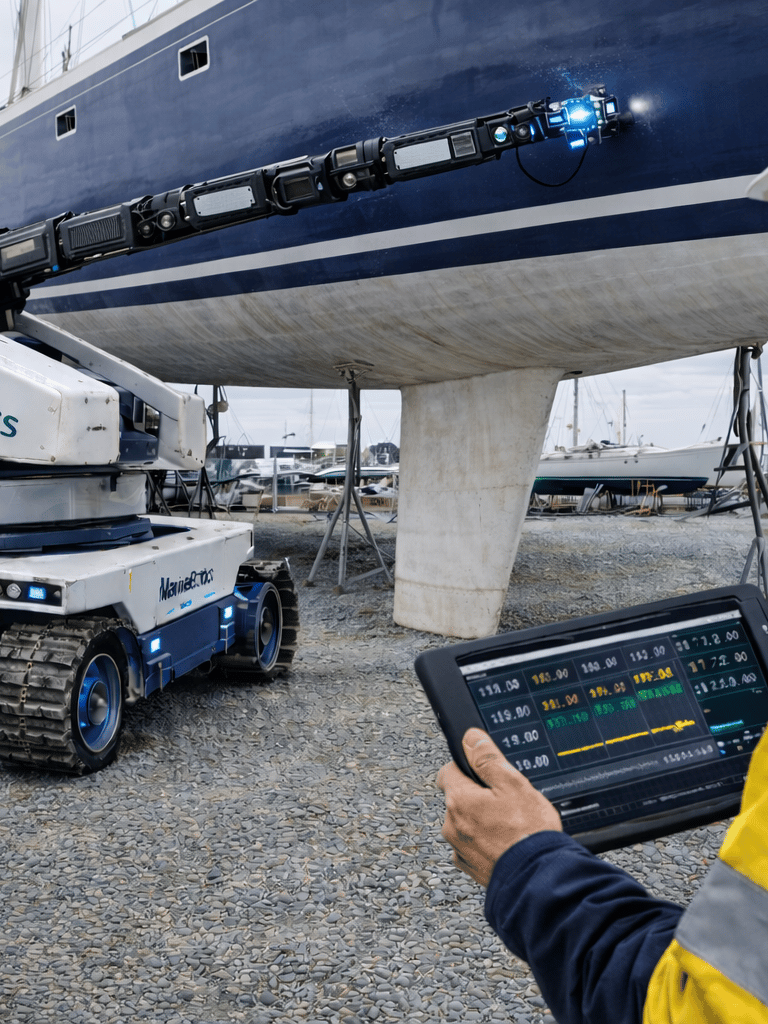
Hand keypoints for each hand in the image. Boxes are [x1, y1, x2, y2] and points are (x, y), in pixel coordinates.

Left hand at [436, 728, 561, 886]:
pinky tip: (507, 843)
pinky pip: (473, 845)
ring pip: (466, 822)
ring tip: (510, 825)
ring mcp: (460, 848)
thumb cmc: (528, 833)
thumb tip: (471, 738)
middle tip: (506, 801)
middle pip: (458, 798)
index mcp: (459, 800)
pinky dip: (486, 842)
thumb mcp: (513, 783)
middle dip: (477, 796)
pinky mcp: (470, 867)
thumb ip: (487, 758)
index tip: (483, 772)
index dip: (467, 768)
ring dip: (481, 820)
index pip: (448, 771)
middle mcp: (452, 825)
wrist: (538, 878)